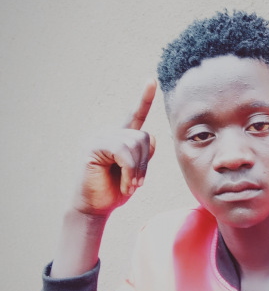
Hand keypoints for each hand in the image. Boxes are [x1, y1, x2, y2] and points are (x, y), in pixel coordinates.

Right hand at [73, 80, 156, 216]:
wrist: (94, 209)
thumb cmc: (114, 192)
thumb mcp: (136, 171)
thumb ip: (144, 153)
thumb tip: (150, 137)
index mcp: (119, 137)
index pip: (135, 115)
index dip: (144, 99)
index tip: (152, 81)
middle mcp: (108, 133)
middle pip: (143, 136)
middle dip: (145, 163)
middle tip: (137, 183)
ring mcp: (99, 138)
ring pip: (135, 143)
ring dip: (137, 170)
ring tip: (131, 185)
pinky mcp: (93, 146)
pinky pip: (123, 152)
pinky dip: (130, 170)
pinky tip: (125, 184)